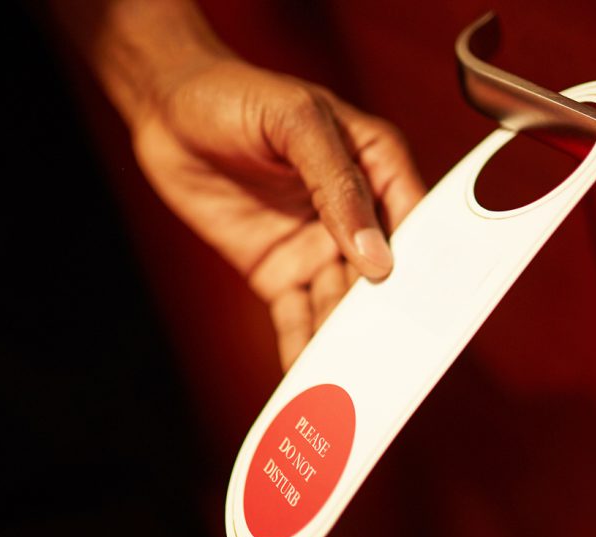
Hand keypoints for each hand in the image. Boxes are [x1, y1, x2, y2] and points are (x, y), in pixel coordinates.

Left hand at [131, 58, 424, 368]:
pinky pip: (297, 317)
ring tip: (352, 383)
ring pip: (340, 305)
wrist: (165, 111)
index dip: (426, 266)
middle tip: (393, 365)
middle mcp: (354, 212)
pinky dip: (302, 349)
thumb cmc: (236, 94)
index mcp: (376, 166)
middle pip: (381, 276)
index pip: (415, 224)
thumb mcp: (296, 123)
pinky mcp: (278, 270)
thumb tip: (376, 256)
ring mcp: (316, 246)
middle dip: (387, 319)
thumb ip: (338, 185)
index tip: (430, 311)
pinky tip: (309, 378)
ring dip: (345, 344)